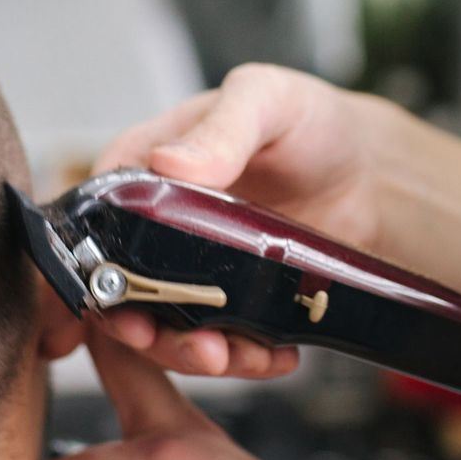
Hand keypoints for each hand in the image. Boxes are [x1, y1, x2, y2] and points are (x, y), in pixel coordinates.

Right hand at [91, 63, 392, 374]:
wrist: (370, 168)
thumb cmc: (309, 121)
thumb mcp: (265, 101)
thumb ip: (222, 129)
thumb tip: (170, 163)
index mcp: (145, 172)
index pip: (94, 225)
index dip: (90, 274)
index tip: (109, 311)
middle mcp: (158, 227)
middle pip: (125, 293)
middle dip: (149, 332)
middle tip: (192, 348)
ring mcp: (194, 269)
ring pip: (170, 326)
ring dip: (194, 353)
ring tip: (235, 358)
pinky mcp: (233, 299)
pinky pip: (223, 339)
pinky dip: (245, 357)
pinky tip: (276, 356)